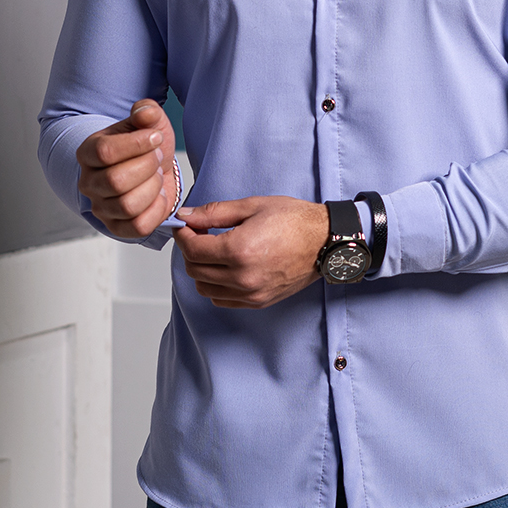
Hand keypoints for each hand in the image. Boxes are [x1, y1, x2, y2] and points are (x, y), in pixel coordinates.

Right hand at [76, 99, 177, 239]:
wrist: (155, 169)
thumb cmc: (147, 146)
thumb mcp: (149, 122)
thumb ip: (147, 112)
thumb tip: (145, 113)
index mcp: (88, 152)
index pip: (105, 151)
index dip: (137, 144)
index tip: (156, 137)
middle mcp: (88, 182)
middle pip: (116, 181)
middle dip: (147, 167)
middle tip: (157, 158)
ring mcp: (101, 207)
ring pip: (127, 205)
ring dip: (152, 187)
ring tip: (156, 176)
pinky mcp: (118, 228)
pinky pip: (138, 226)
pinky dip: (156, 209)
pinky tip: (158, 195)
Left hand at [174, 196, 329, 308]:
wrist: (325, 240)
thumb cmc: (294, 220)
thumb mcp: (252, 206)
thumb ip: (214, 213)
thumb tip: (186, 216)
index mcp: (239, 250)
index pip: (192, 249)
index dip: (182, 235)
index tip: (185, 226)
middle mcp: (242, 276)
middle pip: (195, 270)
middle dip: (190, 250)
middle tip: (199, 234)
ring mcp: (251, 292)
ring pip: (204, 288)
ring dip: (201, 270)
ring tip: (214, 252)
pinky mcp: (259, 301)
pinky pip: (222, 299)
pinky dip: (216, 286)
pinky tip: (226, 268)